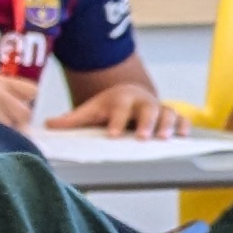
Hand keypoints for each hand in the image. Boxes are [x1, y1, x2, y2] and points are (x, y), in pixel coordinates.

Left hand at [54, 82, 192, 135]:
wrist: (128, 94)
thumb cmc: (108, 107)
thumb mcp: (90, 110)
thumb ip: (71, 119)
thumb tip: (47, 125)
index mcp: (120, 99)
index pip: (119, 110)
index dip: (117, 122)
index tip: (113, 135)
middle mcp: (141, 101)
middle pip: (147, 110)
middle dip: (146, 123)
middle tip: (142, 138)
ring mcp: (158, 107)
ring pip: (167, 113)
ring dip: (167, 125)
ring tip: (164, 139)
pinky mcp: (170, 115)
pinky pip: (182, 118)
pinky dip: (184, 125)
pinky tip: (184, 136)